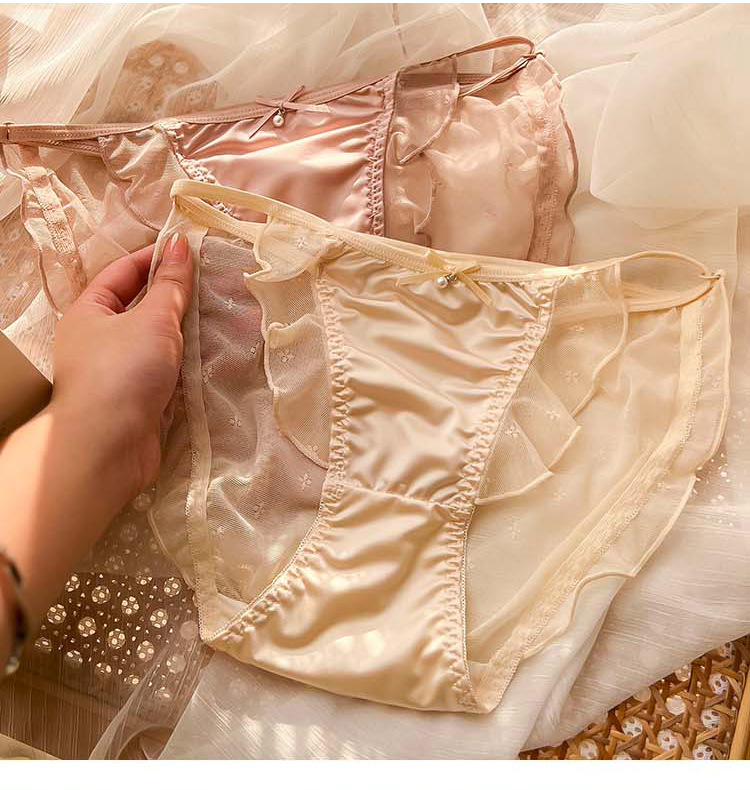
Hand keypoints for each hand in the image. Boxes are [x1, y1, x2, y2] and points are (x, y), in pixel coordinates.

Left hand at [51, 233, 192, 502]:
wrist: (109, 446)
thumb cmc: (123, 371)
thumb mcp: (152, 319)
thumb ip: (170, 284)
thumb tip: (179, 243)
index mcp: (90, 312)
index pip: (123, 272)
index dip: (156, 257)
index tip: (192, 250)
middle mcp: (99, 339)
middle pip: (142, 306)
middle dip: (177, 295)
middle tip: (216, 283)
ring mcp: (120, 371)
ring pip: (157, 340)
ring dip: (186, 330)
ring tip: (223, 315)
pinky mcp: (139, 398)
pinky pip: (167, 370)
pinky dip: (187, 361)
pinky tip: (214, 353)